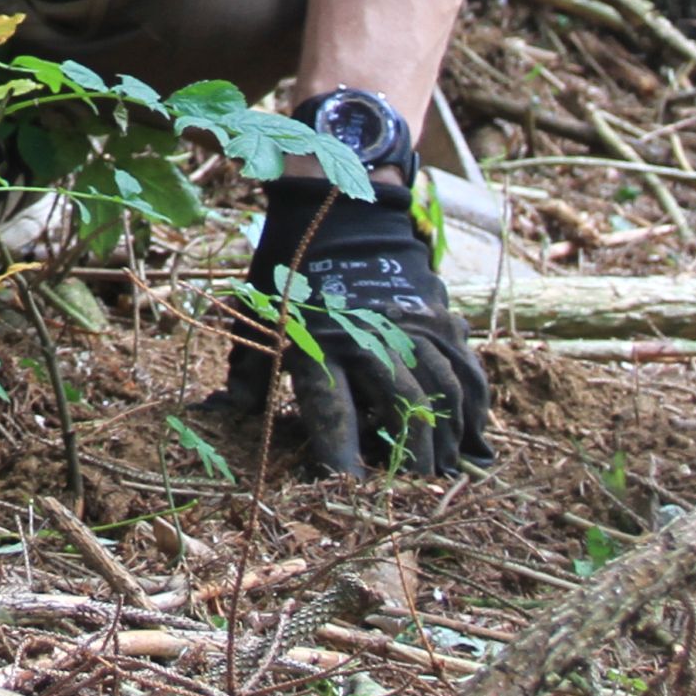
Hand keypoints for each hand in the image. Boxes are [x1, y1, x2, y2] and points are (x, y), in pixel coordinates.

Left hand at [224, 175, 489, 477]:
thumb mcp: (256, 317)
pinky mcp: (441, 317)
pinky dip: (475, 406)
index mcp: (319, 342)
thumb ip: (246, 373)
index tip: (349, 489)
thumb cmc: (288, 270)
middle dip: (408, 456)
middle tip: (410, 487)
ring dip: (448, 437)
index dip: (340, 457)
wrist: (335, 206)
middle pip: (401, 408)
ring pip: (444, 392)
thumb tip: (219, 415)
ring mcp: (413, 326)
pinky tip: (475, 437)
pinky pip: (468, 369)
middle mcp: (371, 337)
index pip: (331, 411)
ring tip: (444, 470)